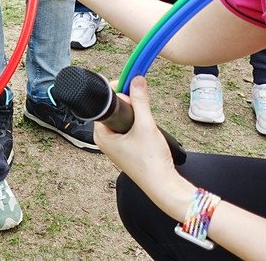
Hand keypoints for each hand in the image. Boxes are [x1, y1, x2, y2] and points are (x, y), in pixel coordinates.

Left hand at [93, 77, 178, 192]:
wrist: (163, 184)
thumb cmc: (151, 162)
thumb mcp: (146, 125)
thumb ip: (141, 101)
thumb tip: (137, 80)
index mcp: (101, 134)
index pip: (106, 104)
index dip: (120, 93)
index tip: (132, 86)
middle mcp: (105, 140)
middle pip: (115, 110)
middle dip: (131, 105)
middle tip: (142, 109)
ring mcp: (115, 145)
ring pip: (124, 119)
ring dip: (136, 115)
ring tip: (146, 125)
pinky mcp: (126, 149)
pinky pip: (129, 128)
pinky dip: (138, 125)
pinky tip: (147, 131)